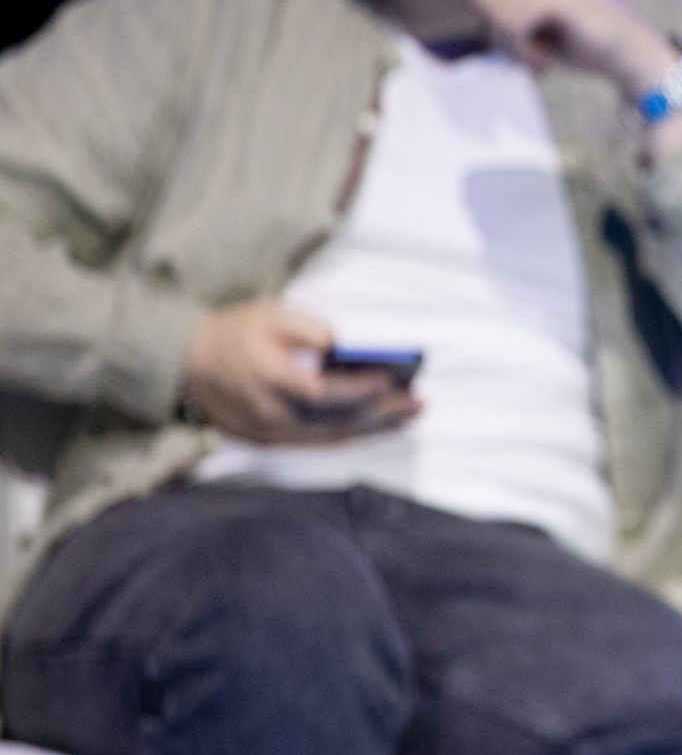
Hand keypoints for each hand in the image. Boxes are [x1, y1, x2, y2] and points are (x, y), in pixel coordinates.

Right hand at [180, 300, 420, 442]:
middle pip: (335, 419)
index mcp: (268, 378)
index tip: (389, 380)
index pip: (319, 391)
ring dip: (375, 426)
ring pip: (332, 434)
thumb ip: (311, 331)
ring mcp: (272, 431)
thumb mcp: (271, 314)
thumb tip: (346, 350)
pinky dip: (354, 432)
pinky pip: (321, 439)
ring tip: (411, 414)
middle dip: (381, 412)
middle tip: (419, 403)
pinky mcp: (274, 439)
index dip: (356, 389)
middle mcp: (271, 412)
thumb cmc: (237, 334)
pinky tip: (382, 424)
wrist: (189, 364)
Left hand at [467, 0, 681, 99]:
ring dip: (511, 45)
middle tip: (527, 52)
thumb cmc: (590, 43)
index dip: (485, 5)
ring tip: (540, 59)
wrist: (636, 58)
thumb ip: (511, 4)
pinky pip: (513, 23)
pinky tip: (546, 62)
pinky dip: (522, 50)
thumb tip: (477, 6)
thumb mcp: (543, 18)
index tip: (514, 33)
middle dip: (496, 29)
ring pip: (495, 9)